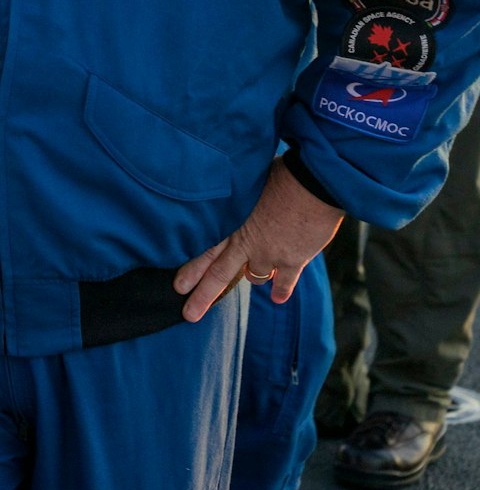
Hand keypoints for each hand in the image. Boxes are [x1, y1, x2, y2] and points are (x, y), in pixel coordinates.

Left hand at [173, 160, 343, 322]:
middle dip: (203, 295)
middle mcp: (247, 243)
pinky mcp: (294, 260)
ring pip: (254, 277)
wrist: (312, 184)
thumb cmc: (278, 174)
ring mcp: (270, 254)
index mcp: (232, 223)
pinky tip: (278, 299)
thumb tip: (229, 194)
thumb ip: (237, 199)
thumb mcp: (247, 184)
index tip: (177, 286)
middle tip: (188, 314)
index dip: (191, 269)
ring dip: (252, 280)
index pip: (205, 251)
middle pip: (219, 274)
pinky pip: (284, 282)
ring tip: (251, 282)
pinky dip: (281, 290)